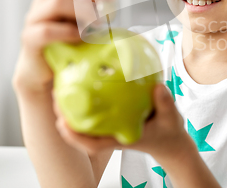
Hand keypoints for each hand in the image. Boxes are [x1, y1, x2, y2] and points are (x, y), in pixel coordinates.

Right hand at [12, 0, 113, 94]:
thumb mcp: (86, 25)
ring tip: (96, 28)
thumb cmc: (70, 46)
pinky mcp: (30, 39)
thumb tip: (115, 9)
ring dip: (82, 13)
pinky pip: (46, 30)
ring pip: (55, 1)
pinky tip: (80, 40)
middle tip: (102, 11)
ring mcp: (34, 18)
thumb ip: (97, 13)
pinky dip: (68, 34)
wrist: (45, 74)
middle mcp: (44, 0)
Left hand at [54, 83, 197, 164]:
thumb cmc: (169, 133)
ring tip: (63, 85)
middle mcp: (112, 135)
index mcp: (123, 139)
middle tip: (55, 96)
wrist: (171, 141)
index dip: (74, 137)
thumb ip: (165, 104)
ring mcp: (112, 128)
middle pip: (82, 132)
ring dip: (72, 107)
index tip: (60, 123)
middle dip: (65, 117)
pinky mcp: (114, 121)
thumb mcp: (171, 118)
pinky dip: (89, 98)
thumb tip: (158, 87)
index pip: (93, 145)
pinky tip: (87, 81)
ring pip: (86, 121)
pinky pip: (97, 111)